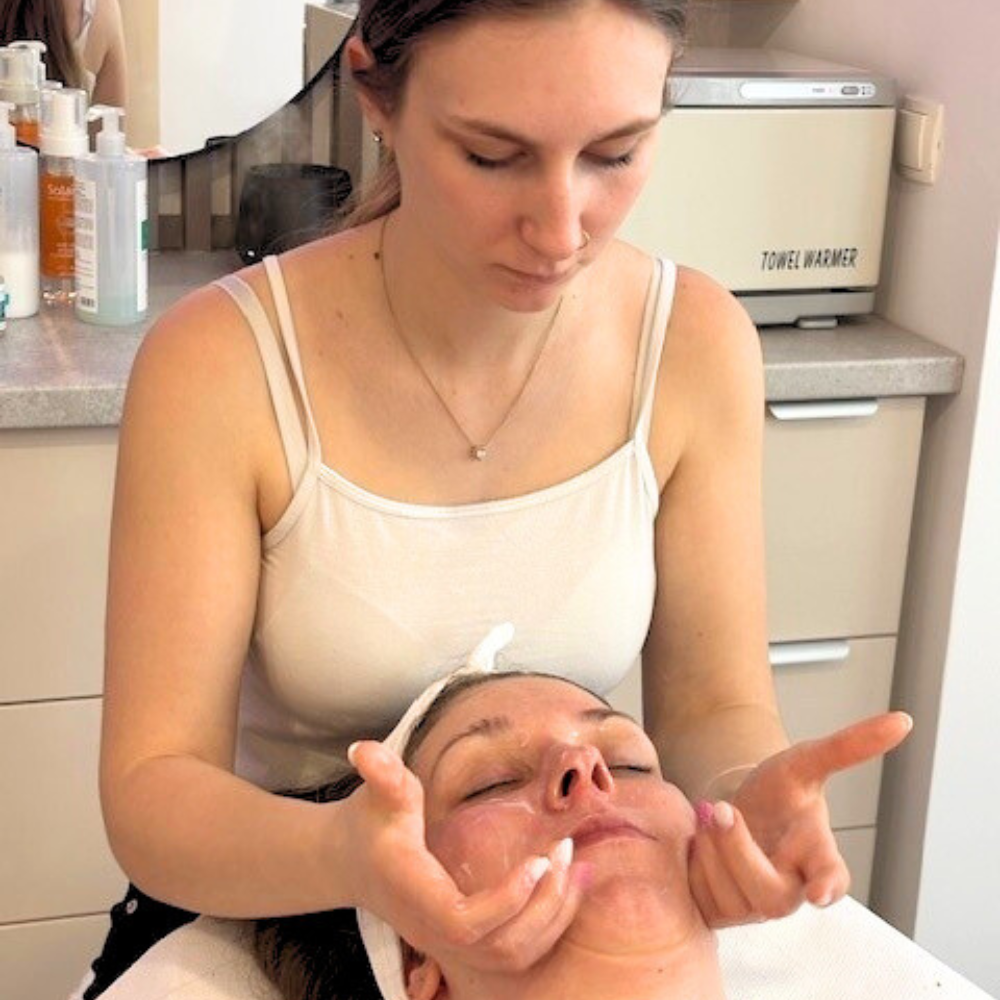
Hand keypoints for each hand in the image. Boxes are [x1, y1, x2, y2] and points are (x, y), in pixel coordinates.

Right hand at [341, 740, 590, 970]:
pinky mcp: (464, 943)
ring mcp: (448, 944)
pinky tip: (565, 885)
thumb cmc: (372, 822)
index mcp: (416, 894)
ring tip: (575, 868)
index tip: (540, 860)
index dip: (507, 901)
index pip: (464, 922)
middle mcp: (433, 930)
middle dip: (543, 906)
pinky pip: (513, 953)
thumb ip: (382, 773)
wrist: (353, 860)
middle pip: (498, 948)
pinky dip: (547, 928)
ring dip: (552, 918)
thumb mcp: (379, 793)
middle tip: (565, 852)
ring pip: (511, 957)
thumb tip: (363, 749)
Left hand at [688, 712, 911, 927]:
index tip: (819, 892)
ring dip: (713, 849)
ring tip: (710, 816)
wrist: (735, 806)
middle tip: (723, 808)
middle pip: (769, 893)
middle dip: (739, 850)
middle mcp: (791, 891)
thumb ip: (848, 746)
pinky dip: (693, 864)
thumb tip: (902, 720)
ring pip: (731, 897)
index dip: (827, 886)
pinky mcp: (721, 913)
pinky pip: (703, 901)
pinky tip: (697, 843)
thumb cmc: (778, 792)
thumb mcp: (805, 763)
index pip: (832, 878)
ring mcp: (755, 909)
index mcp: (819, 858)